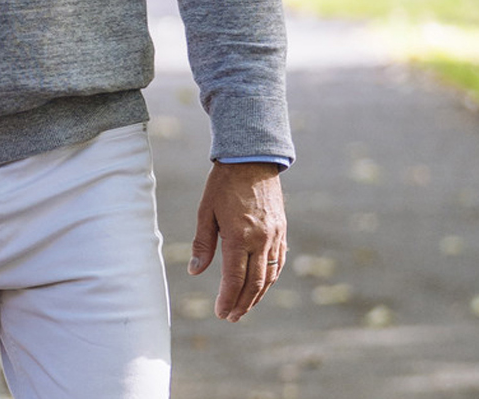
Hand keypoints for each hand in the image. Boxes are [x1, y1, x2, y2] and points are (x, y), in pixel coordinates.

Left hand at [188, 161, 286, 321]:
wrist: (252, 161)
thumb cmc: (223, 184)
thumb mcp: (205, 211)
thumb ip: (203, 244)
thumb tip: (196, 272)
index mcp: (238, 236)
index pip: (234, 278)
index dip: (228, 299)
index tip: (221, 313)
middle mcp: (260, 240)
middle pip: (254, 283)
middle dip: (243, 303)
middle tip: (231, 317)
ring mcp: (275, 237)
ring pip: (270, 276)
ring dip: (257, 296)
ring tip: (244, 308)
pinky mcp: (282, 232)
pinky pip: (278, 262)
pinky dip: (270, 279)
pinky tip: (261, 286)